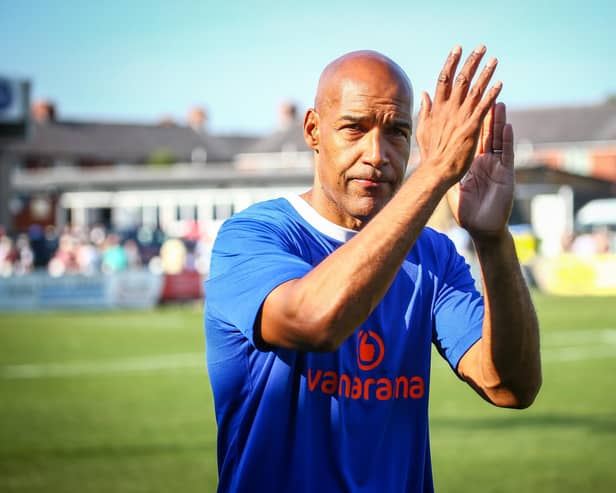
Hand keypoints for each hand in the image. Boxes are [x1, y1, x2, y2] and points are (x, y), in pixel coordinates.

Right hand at [416, 45, 501, 186]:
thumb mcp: (422, 129)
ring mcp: (460, 118)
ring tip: (494, 60)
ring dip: (485, 73)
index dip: (451, 62)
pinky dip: (492, 94)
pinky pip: (484, 107)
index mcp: (436, 109)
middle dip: (471, 61)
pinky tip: (500, 83)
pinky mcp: (472, 128)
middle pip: (461, 79)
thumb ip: (424, 110)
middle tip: (481, 47)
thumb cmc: (430, 153)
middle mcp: (448, 110)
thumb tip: (423, 93)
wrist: (436, 171)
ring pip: (474, 90)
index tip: (458, 49)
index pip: (443, 79)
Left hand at [447, 102, 514, 238]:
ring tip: (498, 102)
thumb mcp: (454, 188)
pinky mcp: (506, 174)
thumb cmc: (467, 211)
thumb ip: (446, 173)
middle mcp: (485, 162)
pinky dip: (508, 140)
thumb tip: (433, 163)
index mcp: (472, 164)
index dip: (468, 123)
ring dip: (499, 122)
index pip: (471, 139)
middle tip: (482, 96)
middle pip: (485, 133)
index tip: (463, 106)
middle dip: (485, 115)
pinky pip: (507, 154)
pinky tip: (508, 126)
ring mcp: (497, 167)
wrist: (481, 228)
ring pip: (498, 139)